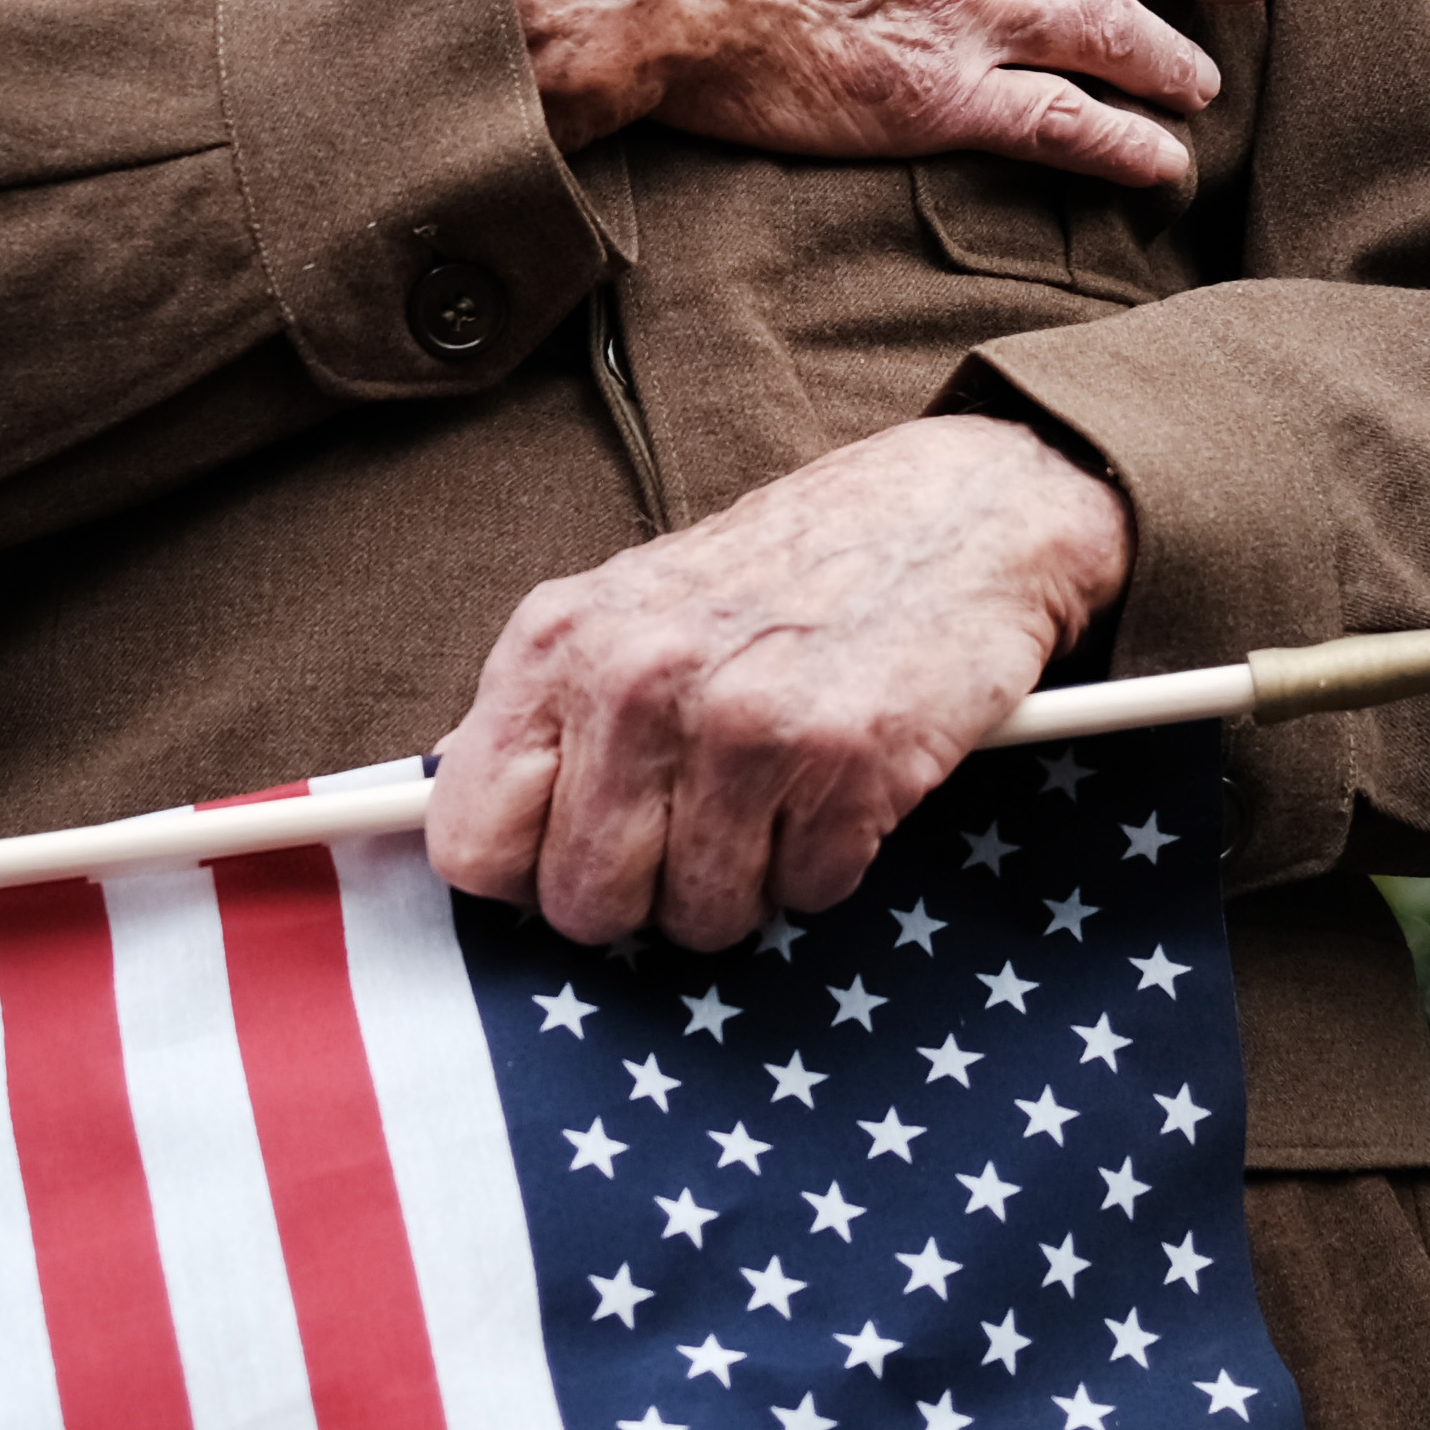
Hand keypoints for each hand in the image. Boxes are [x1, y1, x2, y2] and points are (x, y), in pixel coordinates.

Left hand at [427, 413, 1130, 949]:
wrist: (962, 512)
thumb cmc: (788, 572)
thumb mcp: (630, 609)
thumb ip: (550, 713)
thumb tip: (470, 833)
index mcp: (557, 641)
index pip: (467, 842)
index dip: (525, 873)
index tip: (574, 854)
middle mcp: (635, 680)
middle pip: (583, 904)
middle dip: (644, 894)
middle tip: (698, 828)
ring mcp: (741, 723)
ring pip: (700, 917)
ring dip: (745, 882)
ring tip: (776, 792)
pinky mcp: (846, 761)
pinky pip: (807, 894)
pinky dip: (828, 861)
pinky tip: (840, 783)